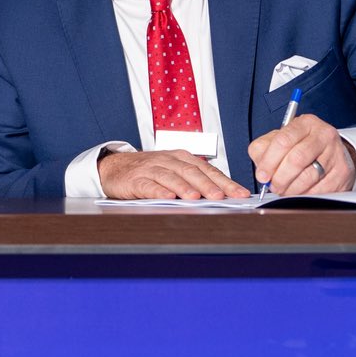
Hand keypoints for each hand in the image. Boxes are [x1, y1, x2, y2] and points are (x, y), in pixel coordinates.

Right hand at [98, 149, 249, 200]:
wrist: (114, 168)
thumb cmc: (148, 171)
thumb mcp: (173, 172)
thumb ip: (195, 181)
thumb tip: (223, 196)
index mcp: (182, 158)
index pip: (208, 170)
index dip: (226, 182)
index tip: (240, 194)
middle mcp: (169, 161)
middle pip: (192, 172)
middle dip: (208, 185)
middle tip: (222, 197)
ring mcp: (151, 169)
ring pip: (171, 177)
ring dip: (185, 187)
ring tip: (196, 198)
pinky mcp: (135, 179)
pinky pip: (148, 184)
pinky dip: (158, 190)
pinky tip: (167, 197)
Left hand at [250, 113, 355, 195]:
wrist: (333, 152)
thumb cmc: (302, 146)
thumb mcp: (281, 139)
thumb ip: (265, 150)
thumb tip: (261, 171)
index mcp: (305, 123)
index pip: (283, 140)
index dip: (269, 161)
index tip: (262, 176)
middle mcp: (323, 134)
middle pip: (296, 159)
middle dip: (280, 178)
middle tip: (273, 186)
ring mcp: (336, 153)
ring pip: (308, 177)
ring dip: (291, 189)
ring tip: (284, 190)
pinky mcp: (343, 172)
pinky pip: (319, 189)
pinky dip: (305, 195)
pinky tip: (299, 193)